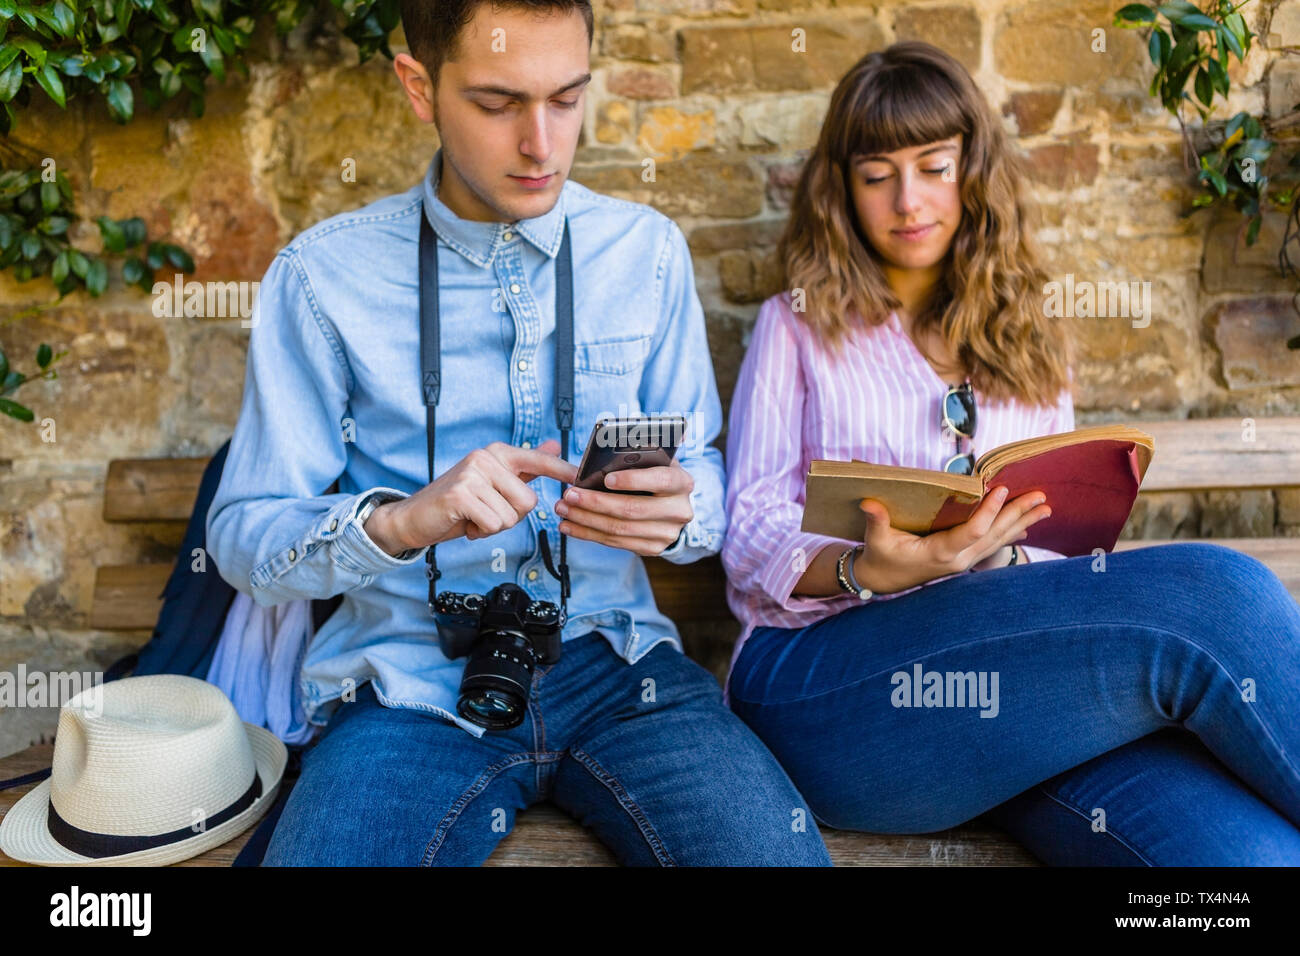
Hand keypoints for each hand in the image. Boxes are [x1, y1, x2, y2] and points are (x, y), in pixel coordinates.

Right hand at [376, 439, 577, 549]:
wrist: (414, 518)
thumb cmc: (458, 504)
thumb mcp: (493, 483)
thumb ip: (524, 467)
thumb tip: (554, 446)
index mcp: (496, 453)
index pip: (538, 460)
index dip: (563, 470)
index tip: (583, 476)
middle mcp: (485, 457)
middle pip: (529, 501)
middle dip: (511, 517)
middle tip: (485, 513)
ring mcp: (472, 474)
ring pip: (512, 516)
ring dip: (494, 526)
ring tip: (474, 517)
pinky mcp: (461, 494)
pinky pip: (494, 524)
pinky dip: (481, 532)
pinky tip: (465, 523)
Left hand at [553, 460, 694, 555]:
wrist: (670, 506)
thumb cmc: (653, 474)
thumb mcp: (653, 460)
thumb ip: (637, 453)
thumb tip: (606, 446)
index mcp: (682, 482)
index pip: (661, 480)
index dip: (634, 480)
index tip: (607, 479)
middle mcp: (679, 510)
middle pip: (633, 509)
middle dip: (596, 502)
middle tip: (569, 494)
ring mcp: (666, 533)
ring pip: (620, 529)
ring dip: (586, 520)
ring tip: (563, 509)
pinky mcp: (652, 548)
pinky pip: (615, 542)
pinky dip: (588, 534)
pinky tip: (570, 525)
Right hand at [853, 486, 1050, 594]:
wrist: (881, 580)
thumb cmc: (879, 556)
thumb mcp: (875, 539)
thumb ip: (876, 520)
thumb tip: (869, 503)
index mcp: (939, 553)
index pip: (972, 532)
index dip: (988, 511)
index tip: (1002, 488)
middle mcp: (957, 560)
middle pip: (994, 535)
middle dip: (1018, 515)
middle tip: (1041, 498)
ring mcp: (963, 562)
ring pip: (998, 541)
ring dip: (1021, 523)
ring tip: (1045, 509)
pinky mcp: (963, 560)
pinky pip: (992, 546)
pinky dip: (1010, 534)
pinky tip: (1026, 527)